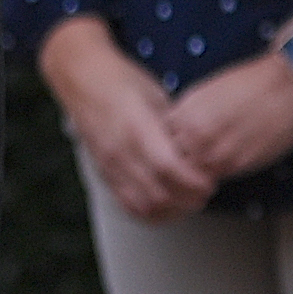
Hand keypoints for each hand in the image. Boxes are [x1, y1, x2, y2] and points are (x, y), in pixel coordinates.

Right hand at [38, 16, 221, 222]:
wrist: (82, 81)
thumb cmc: (123, 82)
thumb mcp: (156, 96)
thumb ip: (174, 127)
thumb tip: (199, 150)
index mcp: (137, 127)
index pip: (168, 167)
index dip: (193, 181)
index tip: (210, 181)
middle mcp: (121, 151)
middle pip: (159, 193)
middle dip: (188, 199)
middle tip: (206, 192)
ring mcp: (110, 165)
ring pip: (144, 205)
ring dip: (171, 210)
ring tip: (190, 201)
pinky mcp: (103, 174)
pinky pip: (128, 204)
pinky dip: (151, 212)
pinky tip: (167, 207)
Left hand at [168, 48, 292, 189]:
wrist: (291, 84)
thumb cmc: (257, 82)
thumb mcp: (211, 91)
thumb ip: (193, 115)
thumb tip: (184, 134)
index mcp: (186, 109)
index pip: (161, 139)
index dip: (172, 144)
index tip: (182, 146)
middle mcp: (194, 132)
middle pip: (173, 161)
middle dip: (182, 163)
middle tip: (195, 161)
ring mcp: (213, 150)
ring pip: (192, 176)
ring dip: (198, 175)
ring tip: (212, 166)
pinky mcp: (236, 164)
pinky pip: (216, 179)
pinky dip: (218, 177)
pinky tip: (229, 164)